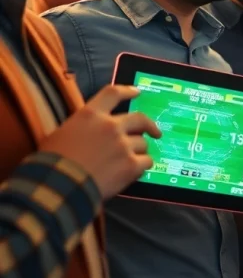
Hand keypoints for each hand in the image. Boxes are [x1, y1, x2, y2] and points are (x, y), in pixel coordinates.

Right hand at [40, 85, 161, 199]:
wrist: (58, 187)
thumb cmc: (52, 162)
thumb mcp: (61, 134)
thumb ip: (83, 127)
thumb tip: (91, 132)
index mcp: (90, 115)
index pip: (113, 93)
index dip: (128, 91)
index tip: (137, 92)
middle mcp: (111, 126)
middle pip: (140, 118)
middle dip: (149, 125)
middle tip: (154, 132)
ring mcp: (123, 145)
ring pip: (143, 143)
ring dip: (139, 151)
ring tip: (129, 161)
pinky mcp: (131, 165)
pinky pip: (147, 162)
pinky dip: (141, 167)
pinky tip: (133, 172)